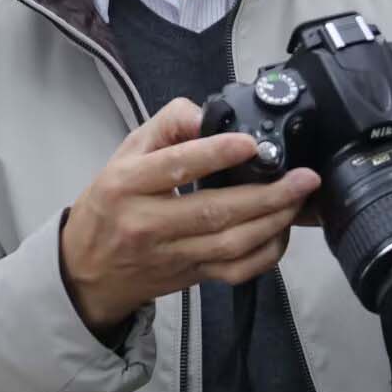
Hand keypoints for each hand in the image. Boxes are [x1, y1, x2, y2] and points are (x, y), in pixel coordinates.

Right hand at [60, 98, 321, 333]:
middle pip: (214, 211)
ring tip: (298, 199)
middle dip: (266, 195)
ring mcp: (170, 255)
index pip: (175, 167)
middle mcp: (146, 223)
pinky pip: (235, 271)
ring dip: (272, 221)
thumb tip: (209, 113)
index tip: (252, 144)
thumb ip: (168, 126)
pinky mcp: (189, 278)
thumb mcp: (126, 153)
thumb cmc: (110, 203)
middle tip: (302, 178)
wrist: (88, 269)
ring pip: (230, 244)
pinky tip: (280, 232)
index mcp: (126, 185)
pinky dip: (265, 255)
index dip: (216, 154)